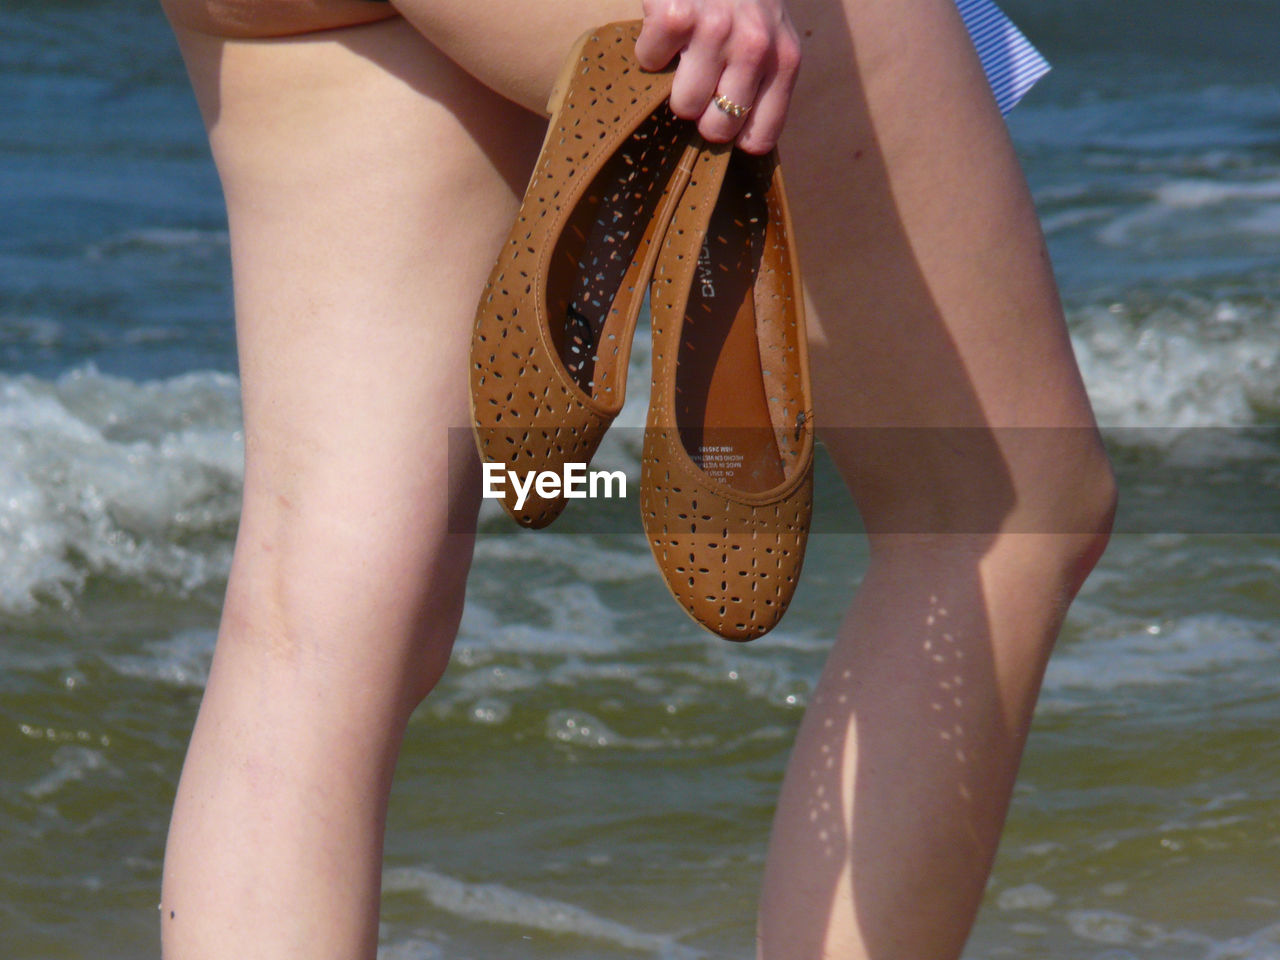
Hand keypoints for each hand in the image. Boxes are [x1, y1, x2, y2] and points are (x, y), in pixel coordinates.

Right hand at [634, 0, 801, 154]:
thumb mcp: (772, 35)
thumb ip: (765, 81)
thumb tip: (736, 139)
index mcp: (784, 61)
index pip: (759, 138)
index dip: (734, 137)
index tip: (722, 119)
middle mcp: (756, 48)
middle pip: (717, 129)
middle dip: (701, 112)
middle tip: (700, 80)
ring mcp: (716, 31)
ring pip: (683, 106)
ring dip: (674, 83)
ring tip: (684, 53)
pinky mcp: (677, 15)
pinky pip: (650, 63)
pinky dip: (650, 49)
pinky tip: (667, 29)